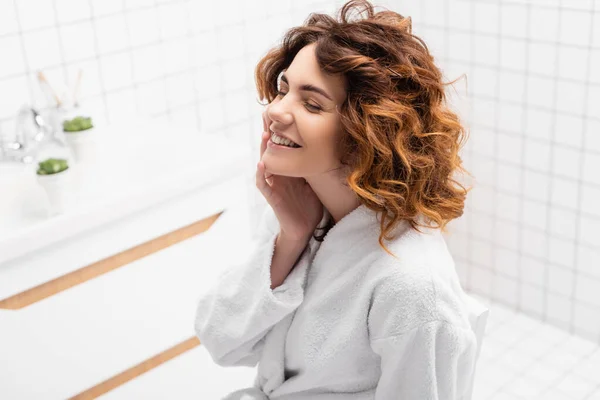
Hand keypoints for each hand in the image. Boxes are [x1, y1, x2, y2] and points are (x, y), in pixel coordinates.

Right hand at [256, 110, 323, 240]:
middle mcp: (277, 172)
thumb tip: (334, 143)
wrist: (305, 226)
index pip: (281, 143)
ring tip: (265, 134)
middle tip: (269, 115)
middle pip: (270, 148)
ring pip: (264, 161)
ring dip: (263, 149)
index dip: (281, 129)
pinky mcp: (270, 196)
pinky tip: (263, 163)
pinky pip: (263, 183)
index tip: (285, 112)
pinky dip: (262, 173)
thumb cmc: (310, 202)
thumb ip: (317, 162)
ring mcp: (272, 183)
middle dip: (268, 132)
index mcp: (287, 166)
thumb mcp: (315, 177)